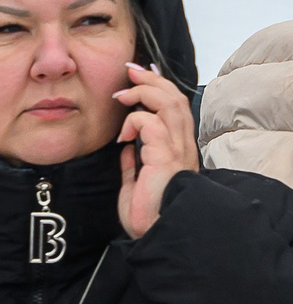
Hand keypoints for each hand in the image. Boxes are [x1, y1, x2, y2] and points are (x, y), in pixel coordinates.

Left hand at [116, 62, 196, 239]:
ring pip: (169, 104)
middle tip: (130, 70)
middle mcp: (181, 145)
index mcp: (175, 150)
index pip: (173, 108)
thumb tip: (125, 151)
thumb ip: (133, 165)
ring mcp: (176, 150)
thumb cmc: (147, 214)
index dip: (158, 88)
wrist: (155, 233)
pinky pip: (153, 124)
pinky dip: (135, 121)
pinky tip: (122, 135)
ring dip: (144, 92)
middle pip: (174, 98)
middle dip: (152, 80)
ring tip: (123, 93)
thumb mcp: (135, 184)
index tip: (138, 77)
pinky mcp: (166, 157)